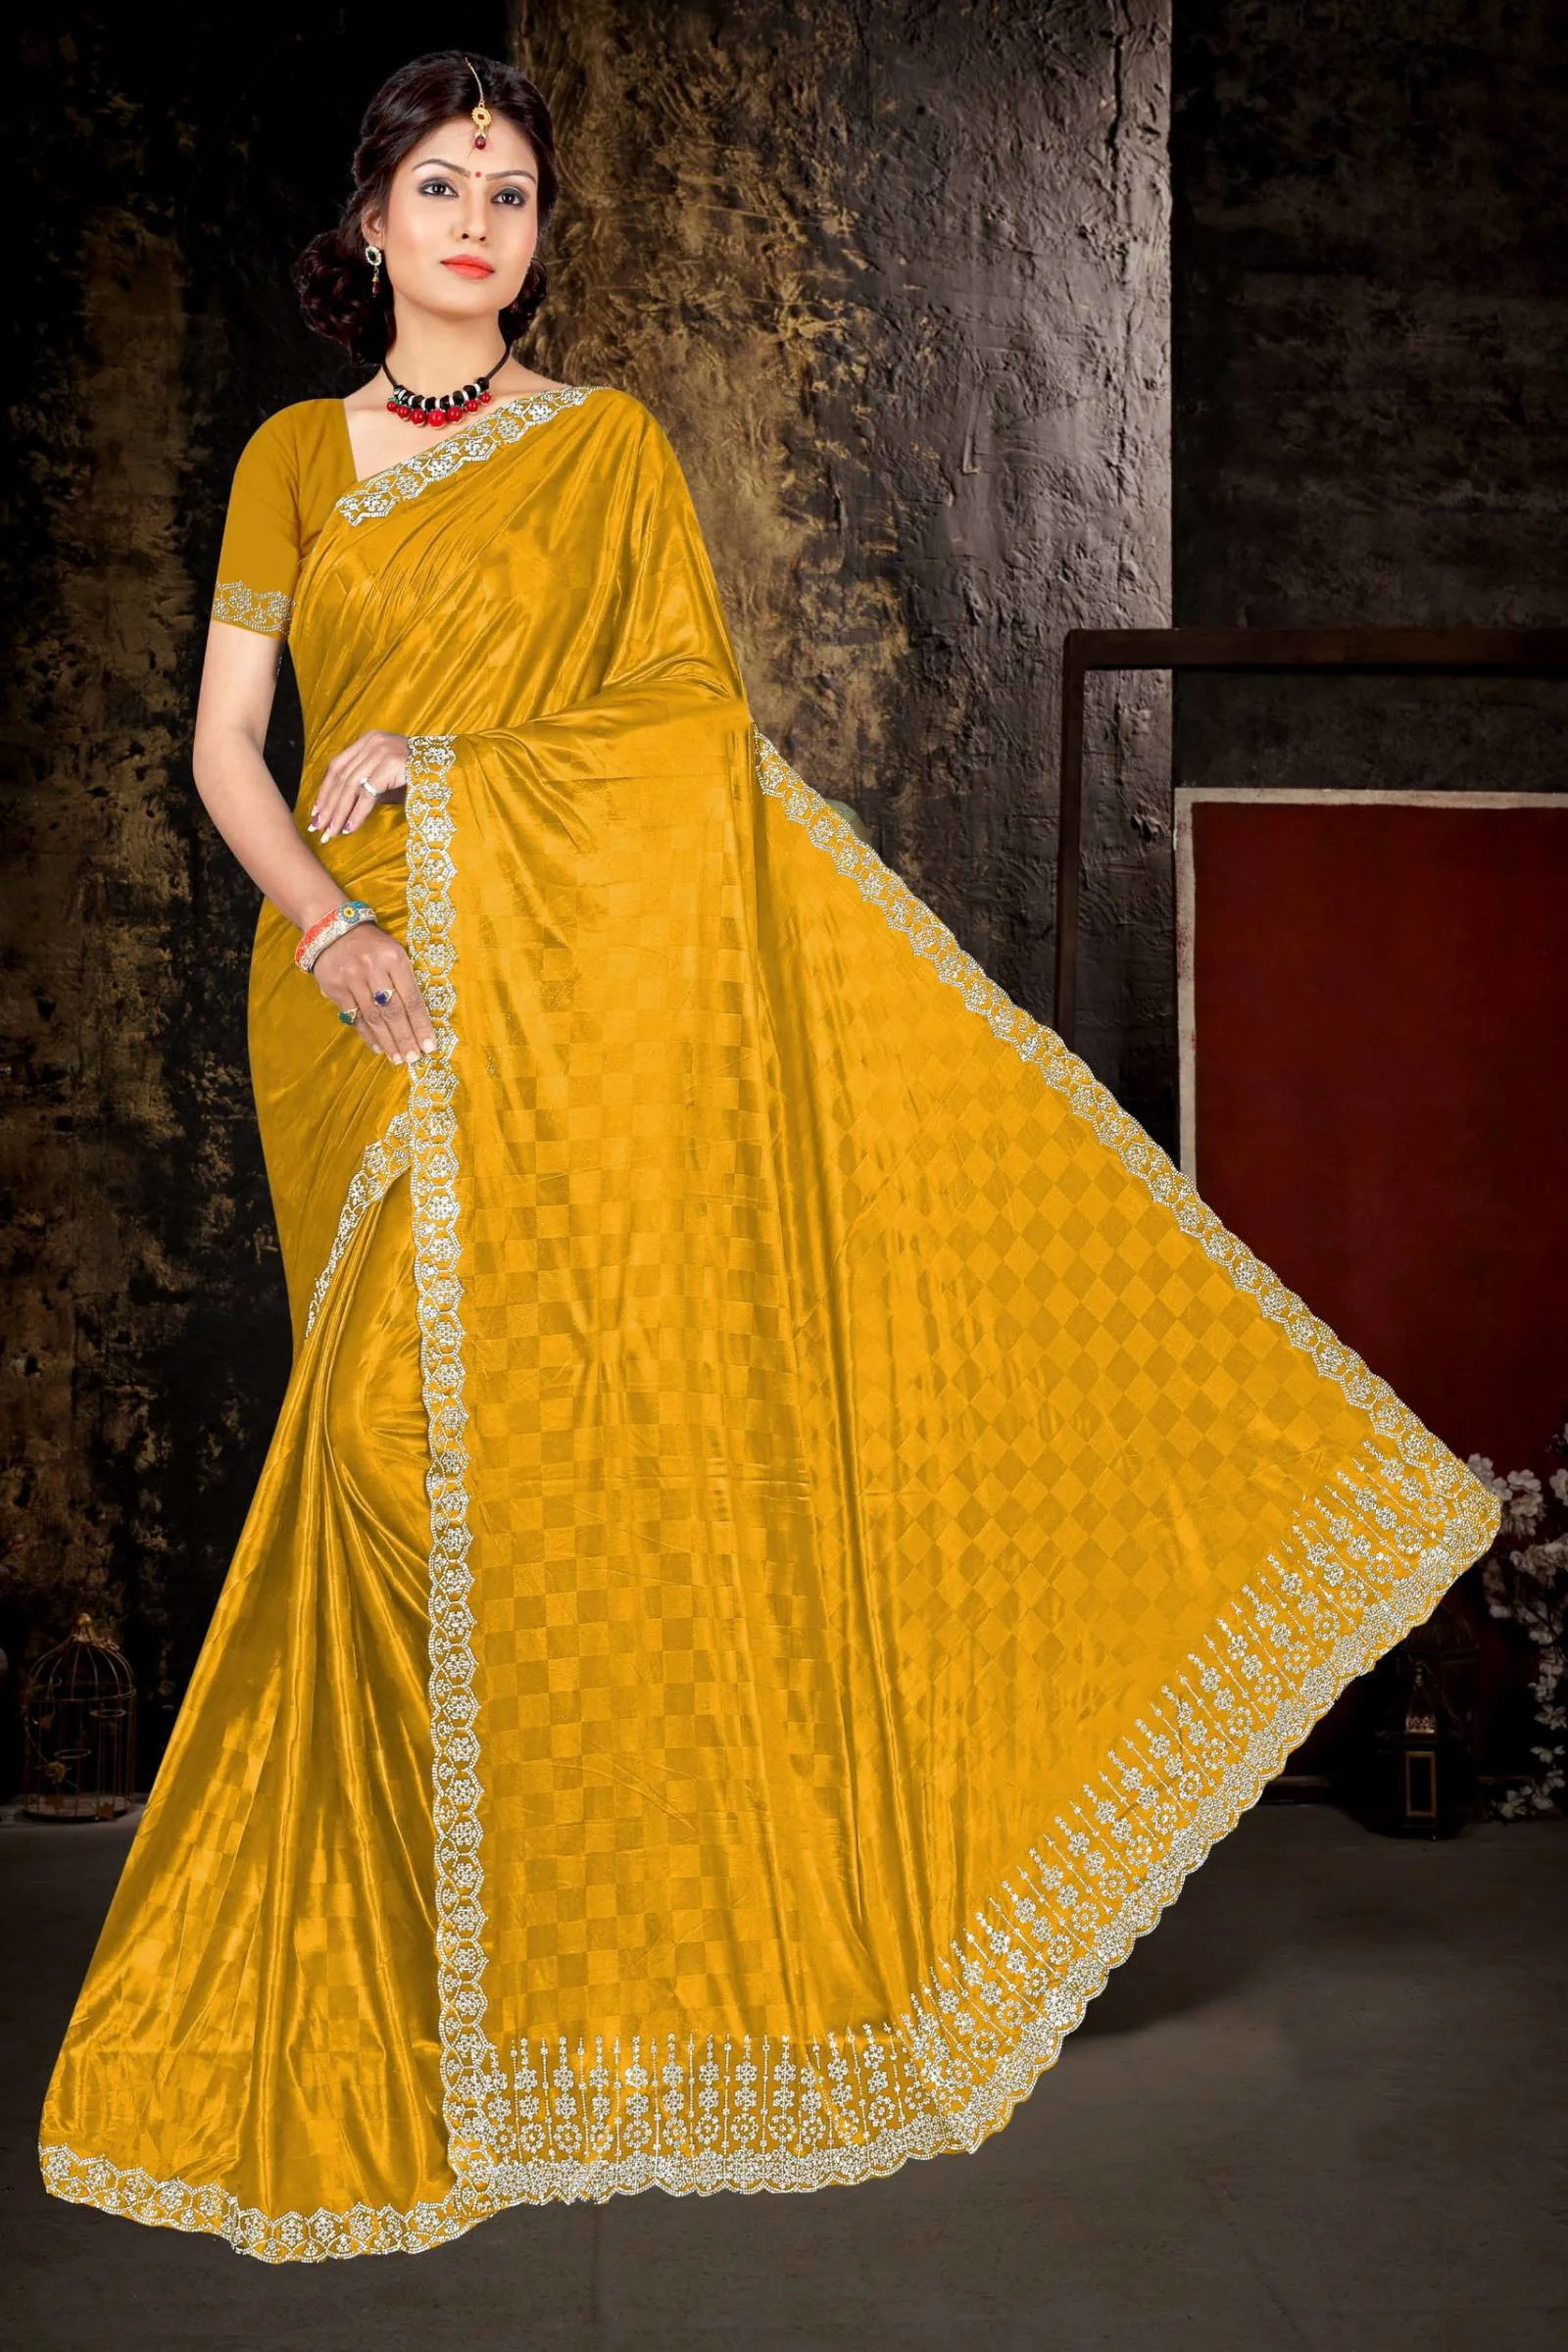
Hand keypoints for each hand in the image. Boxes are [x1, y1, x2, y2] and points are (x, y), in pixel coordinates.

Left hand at [309, 731, 409, 842]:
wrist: (452, 769)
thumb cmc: (420, 777)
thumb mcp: (388, 778)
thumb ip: (367, 785)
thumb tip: (343, 809)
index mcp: (368, 740)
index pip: (337, 766)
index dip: (324, 790)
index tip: (316, 812)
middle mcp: (372, 742)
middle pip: (340, 777)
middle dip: (328, 805)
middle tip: (319, 827)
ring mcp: (382, 751)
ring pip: (350, 786)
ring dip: (339, 812)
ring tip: (332, 832)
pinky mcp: (390, 765)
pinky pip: (367, 794)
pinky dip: (357, 812)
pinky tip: (350, 827)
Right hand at [312, 924, 436, 1064]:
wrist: (333, 929)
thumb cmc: (374, 945)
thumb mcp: (395, 954)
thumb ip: (406, 981)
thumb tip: (419, 1020)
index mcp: (394, 958)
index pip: (411, 998)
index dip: (421, 1025)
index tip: (429, 1046)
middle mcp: (372, 968)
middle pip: (392, 1011)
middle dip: (405, 1038)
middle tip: (414, 1058)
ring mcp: (351, 979)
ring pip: (373, 1017)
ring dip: (388, 1041)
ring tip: (399, 1058)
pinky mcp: (334, 987)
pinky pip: (354, 1017)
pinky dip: (367, 1034)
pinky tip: (378, 1047)